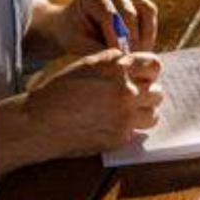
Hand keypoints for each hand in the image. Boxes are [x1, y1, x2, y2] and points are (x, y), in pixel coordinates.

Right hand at [25, 49, 162, 155]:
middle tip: (133, 94)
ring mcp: (124, 117)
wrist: (41, 121)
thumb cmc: (59, 90)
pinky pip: (137, 132)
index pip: (153, 65)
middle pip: (157, 91)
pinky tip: (113, 123)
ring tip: (127, 110)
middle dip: (148, 92)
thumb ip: (112, 61)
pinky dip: (130, 128)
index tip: (143, 74)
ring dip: (144, 112)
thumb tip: (130, 61)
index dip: (148, 69)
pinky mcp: (120, 138)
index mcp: (118, 68)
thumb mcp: (86, 63)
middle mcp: (126, 91)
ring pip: (153, 114)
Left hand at [51, 0, 157, 54]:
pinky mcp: (137, 0)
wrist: (72, 26)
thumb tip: (121, 61)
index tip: (119, 62)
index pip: (109, 16)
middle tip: (131, 64)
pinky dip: (149, 33)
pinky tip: (142, 51)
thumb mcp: (77, 44)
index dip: (116, 40)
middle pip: (129, 13)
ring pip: (146, 10)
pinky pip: (150, 14)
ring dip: (145, 36)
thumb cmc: (72, 35)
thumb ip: (98, 50)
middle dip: (132, 41)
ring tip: (138, 58)